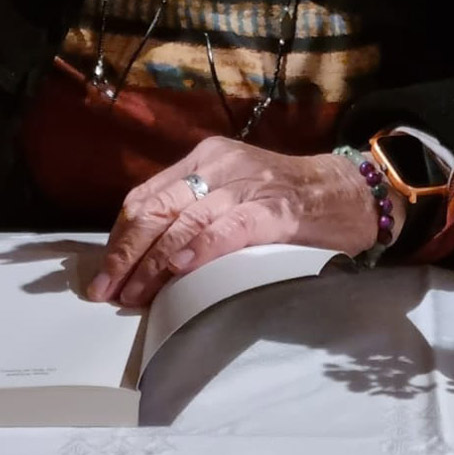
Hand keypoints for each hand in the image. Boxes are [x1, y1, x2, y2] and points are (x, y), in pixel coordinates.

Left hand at [88, 137, 384, 308]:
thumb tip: (145, 255)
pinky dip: (199, 251)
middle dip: (126, 255)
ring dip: (153, 265)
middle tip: (107, 293)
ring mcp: (247, 186)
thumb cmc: (287, 198)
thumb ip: (196, 209)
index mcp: (207, 158)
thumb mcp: (234, 189)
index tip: (105, 275)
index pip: (146, 197)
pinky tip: (181, 272)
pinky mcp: (274, 211)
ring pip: (183, 223)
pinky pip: (226, 230)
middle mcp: (220, 166)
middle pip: (156, 210)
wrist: (348, 191)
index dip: (120, 239)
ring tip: (135, 296)